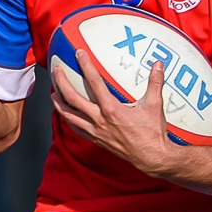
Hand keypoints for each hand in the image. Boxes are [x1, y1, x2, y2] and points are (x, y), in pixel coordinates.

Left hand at [53, 55, 173, 173]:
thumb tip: (158, 64)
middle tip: (56, 71)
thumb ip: (155, 82)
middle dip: (61, 83)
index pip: (94, 83)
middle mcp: (99, 120)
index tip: (79, 53)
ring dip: (59, 104)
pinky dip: (69, 120)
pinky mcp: (96, 140)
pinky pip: (77, 129)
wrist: (151, 157)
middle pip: (72, 99)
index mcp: (111, 109)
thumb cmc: (153, 132)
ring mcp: (96, 132)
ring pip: (69, 116)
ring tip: (53, 93)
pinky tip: (66, 114)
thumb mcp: (154, 104)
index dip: (85, 66)